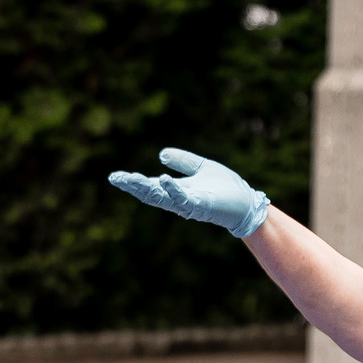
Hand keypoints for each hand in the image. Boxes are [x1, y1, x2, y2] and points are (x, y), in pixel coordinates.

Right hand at [107, 148, 269, 238]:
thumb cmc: (226, 188)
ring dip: (146, 190)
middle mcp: (179, 199)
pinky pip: (185, 201)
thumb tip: (160, 154)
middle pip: (151, 193)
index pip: (150, 186)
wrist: (247, 203)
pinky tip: (164, 180)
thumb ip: (182, 161)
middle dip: (133, 186)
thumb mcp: (201, 167)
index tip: (115, 176)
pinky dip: (173, 191)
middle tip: (116, 179)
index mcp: (177, 190)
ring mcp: (189, 205)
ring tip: (131, 180)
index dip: (133, 182)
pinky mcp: (203, 207)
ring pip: (163, 198)